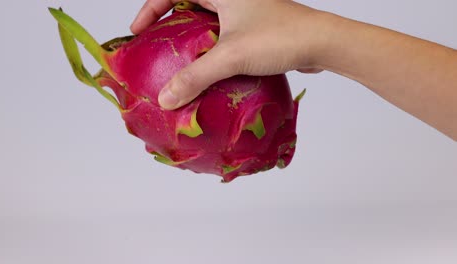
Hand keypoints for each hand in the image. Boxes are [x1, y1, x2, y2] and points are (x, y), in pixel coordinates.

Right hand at [131, 0, 325, 109]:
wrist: (322, 43)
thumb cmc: (279, 37)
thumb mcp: (231, 56)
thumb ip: (195, 76)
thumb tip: (165, 98)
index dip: (150, 8)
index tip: (138, 30)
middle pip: (187, 3)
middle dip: (167, 23)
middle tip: (155, 46)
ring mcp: (243, 10)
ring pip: (205, 20)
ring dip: (190, 39)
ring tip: (176, 62)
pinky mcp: (253, 26)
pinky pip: (222, 34)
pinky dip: (210, 49)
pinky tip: (206, 71)